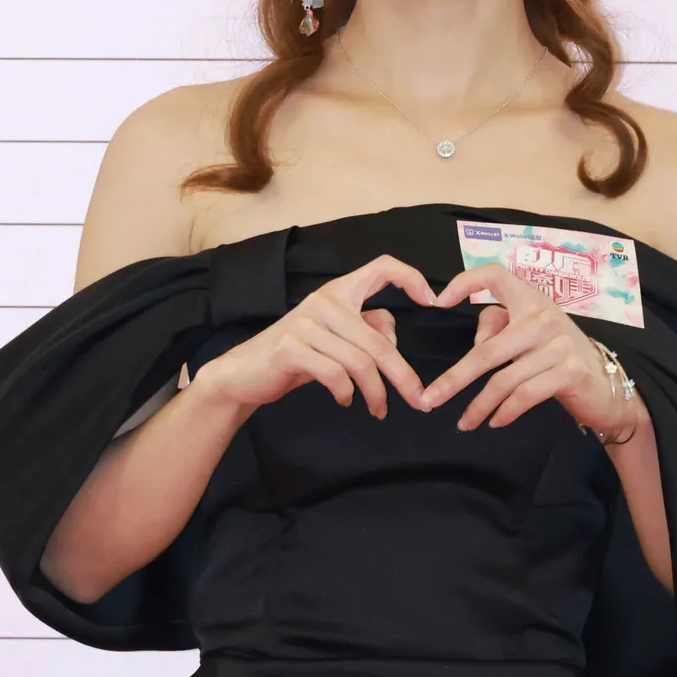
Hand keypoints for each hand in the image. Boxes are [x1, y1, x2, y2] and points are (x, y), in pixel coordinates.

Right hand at [191, 253, 436, 420]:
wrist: (244, 373)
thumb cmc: (297, 354)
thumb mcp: (336, 338)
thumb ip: (365, 330)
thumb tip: (393, 337)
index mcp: (338, 292)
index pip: (381, 267)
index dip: (411, 277)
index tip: (433, 301)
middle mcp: (324, 301)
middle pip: (379, 340)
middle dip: (403, 375)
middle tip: (419, 400)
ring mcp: (305, 324)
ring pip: (360, 362)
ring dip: (375, 393)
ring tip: (378, 409)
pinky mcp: (291, 348)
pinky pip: (335, 375)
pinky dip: (346, 393)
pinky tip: (346, 400)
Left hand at [416, 261, 638, 435]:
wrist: (609, 386)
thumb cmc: (560, 359)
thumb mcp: (530, 336)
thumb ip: (501, 328)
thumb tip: (476, 345)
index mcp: (532, 299)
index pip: (496, 274)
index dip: (465, 282)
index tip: (437, 302)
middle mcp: (544, 316)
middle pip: (486, 351)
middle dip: (454, 379)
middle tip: (430, 400)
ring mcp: (559, 343)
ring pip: (503, 380)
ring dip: (478, 406)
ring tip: (465, 423)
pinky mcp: (570, 371)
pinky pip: (525, 395)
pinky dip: (505, 412)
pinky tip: (495, 422)